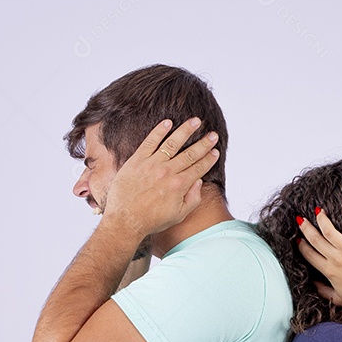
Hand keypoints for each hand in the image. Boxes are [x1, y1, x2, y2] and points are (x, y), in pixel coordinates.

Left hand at [101, 118, 218, 241]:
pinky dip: (159, 131)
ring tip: (196, 121)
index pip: (199, 167)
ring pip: (173, 143)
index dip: (209, 159)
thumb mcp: (178, 215)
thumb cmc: (151, 220)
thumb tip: (199, 182)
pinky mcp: (137, 160)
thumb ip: (193, 199)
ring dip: (186, 130)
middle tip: (213, 134)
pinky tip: (168, 122)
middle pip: (190, 153)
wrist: (125, 220)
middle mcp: (168, 172)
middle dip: (204, 143)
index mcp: (180, 185)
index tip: (216, 151)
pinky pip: (150, 142)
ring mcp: (152, 164)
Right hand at [297, 201, 341, 314]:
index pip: (309, 255)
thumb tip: (312, 283)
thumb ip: (322, 291)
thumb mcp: (338, 298)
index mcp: (329, 271)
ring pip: (330, 230)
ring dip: (322, 218)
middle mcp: (336, 259)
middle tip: (300, 219)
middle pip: (315, 239)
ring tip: (319, 210)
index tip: (297, 238)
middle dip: (306, 228)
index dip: (301, 245)